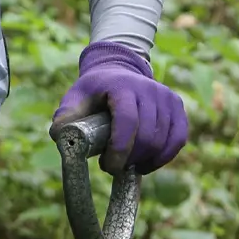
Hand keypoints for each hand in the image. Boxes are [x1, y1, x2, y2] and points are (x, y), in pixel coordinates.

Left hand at [54, 41, 187, 173]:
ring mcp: (166, 96)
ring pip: (162, 141)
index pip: (127, 121)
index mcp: (122, 86)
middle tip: (113, 167)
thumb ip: (65, 118)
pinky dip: (163, 157)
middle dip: (129, 159)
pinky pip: (178, 139)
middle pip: (146, 135)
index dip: (119, 149)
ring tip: (126, 164)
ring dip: (144, 160)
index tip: (108, 166)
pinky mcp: (177, 106)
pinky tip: (146, 163)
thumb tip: (60, 137)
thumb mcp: (74, 99)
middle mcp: (148, 88)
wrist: (118, 72)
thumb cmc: (94, 92)